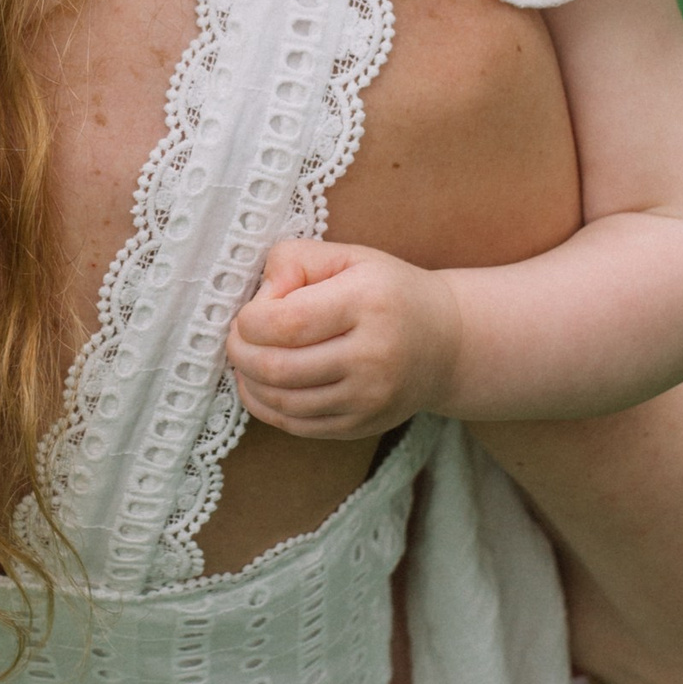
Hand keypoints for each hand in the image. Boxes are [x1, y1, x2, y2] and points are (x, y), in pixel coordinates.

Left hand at [226, 237, 463, 438]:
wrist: (445, 342)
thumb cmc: (387, 292)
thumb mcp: (349, 257)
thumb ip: (296, 260)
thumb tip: (261, 295)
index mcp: (367, 303)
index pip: (286, 322)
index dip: (250, 320)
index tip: (249, 312)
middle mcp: (373, 355)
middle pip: (278, 368)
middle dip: (240, 352)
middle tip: (237, 338)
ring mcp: (369, 397)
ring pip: (283, 402)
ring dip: (248, 381)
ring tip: (247, 360)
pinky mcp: (362, 425)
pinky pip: (297, 425)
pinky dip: (265, 407)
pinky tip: (260, 386)